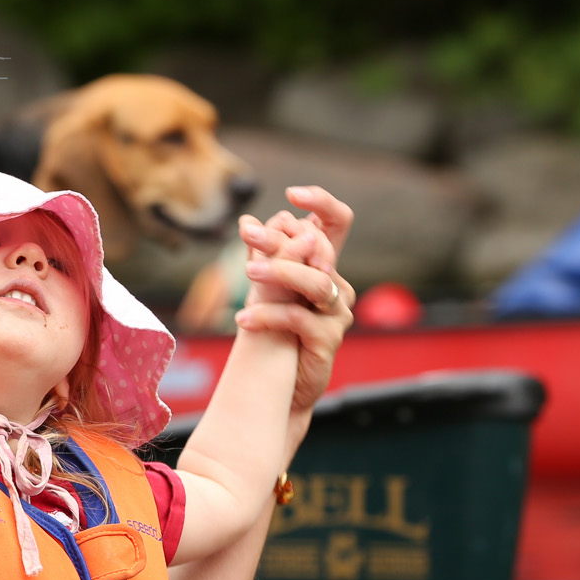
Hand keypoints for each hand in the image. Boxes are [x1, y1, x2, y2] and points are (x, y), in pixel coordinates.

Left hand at [234, 185, 355, 415]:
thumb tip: (248, 221)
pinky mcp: (328, 340)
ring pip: (314, 281)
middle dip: (282, 239)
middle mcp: (337, 284)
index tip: (291, 194)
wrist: (278, 385)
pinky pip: (298, 318)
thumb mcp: (264, 290)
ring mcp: (337, 312)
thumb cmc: (273, 333)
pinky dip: (267, 314)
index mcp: (324, 265)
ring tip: (248, 273)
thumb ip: (263, 257)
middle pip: (320, 248)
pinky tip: (242, 319)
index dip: (322, 202)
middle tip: (249, 235)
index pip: (337, 221)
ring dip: (279, 272)